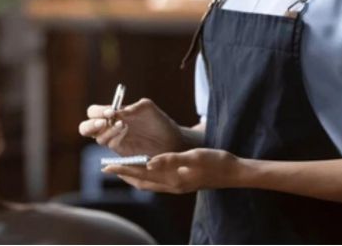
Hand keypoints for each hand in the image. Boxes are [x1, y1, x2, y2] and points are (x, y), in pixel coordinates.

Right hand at [77, 98, 185, 156]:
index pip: (93, 112)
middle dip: (91, 125)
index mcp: (112, 115)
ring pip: (98, 138)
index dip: (98, 112)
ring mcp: (114, 142)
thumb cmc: (159, 122)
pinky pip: (110, 147)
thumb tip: (115, 113)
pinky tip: (125, 133)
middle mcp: (109, 128)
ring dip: (107, 132)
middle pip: (86, 128)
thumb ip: (131, 107)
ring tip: (123, 126)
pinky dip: (115, 139)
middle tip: (104, 122)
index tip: (111, 112)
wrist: (172, 142)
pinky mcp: (121, 154)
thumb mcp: (147, 108)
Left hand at [102, 148, 240, 193]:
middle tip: (106, 166)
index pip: (141, 175)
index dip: (123, 170)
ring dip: (133, 175)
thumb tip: (148, 162)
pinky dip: (145, 174)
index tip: (107, 165)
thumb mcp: (194, 157)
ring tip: (119, 167)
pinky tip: (143, 166)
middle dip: (123, 173)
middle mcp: (172, 185)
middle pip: (141, 181)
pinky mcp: (181, 182)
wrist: (235, 173)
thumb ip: (171, 160)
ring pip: (148, 182)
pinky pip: (156, 180)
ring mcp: (177, 185)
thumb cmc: (216, 162)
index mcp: (173, 180)